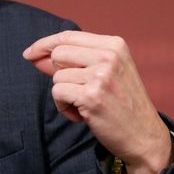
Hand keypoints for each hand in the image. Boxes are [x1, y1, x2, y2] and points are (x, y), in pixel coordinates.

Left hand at [22, 30, 171, 173]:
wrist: (144, 136)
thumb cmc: (122, 104)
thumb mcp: (105, 73)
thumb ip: (72, 61)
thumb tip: (35, 56)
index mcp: (114, 45)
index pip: (68, 36)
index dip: (44, 44)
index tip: (29, 53)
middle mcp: (109, 56)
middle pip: (58, 54)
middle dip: (58, 73)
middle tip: (78, 90)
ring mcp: (101, 76)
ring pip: (57, 77)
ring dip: (64, 95)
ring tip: (85, 105)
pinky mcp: (91, 96)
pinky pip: (57, 93)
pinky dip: (64, 107)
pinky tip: (82, 115)